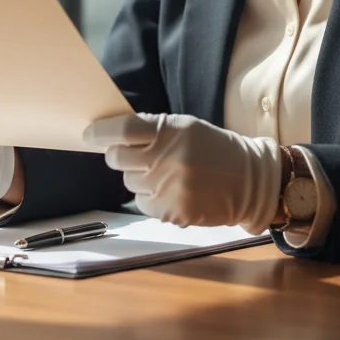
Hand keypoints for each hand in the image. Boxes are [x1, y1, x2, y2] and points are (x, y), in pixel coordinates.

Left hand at [83, 112, 280, 233]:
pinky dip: (151, 198)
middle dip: (118, 156)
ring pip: (129, 182)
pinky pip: (142, 203)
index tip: (89, 134)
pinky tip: (173, 191)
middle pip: (117, 158)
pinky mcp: (172, 211)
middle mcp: (168, 158)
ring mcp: (169, 187)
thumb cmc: (214, 149)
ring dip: (140, 178)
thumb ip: (153, 129)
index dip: (100, 132)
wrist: (249, 181)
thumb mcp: (186, 128)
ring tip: (166, 173)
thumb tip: (111, 135)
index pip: (122, 130)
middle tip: (132, 155)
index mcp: (171, 131)